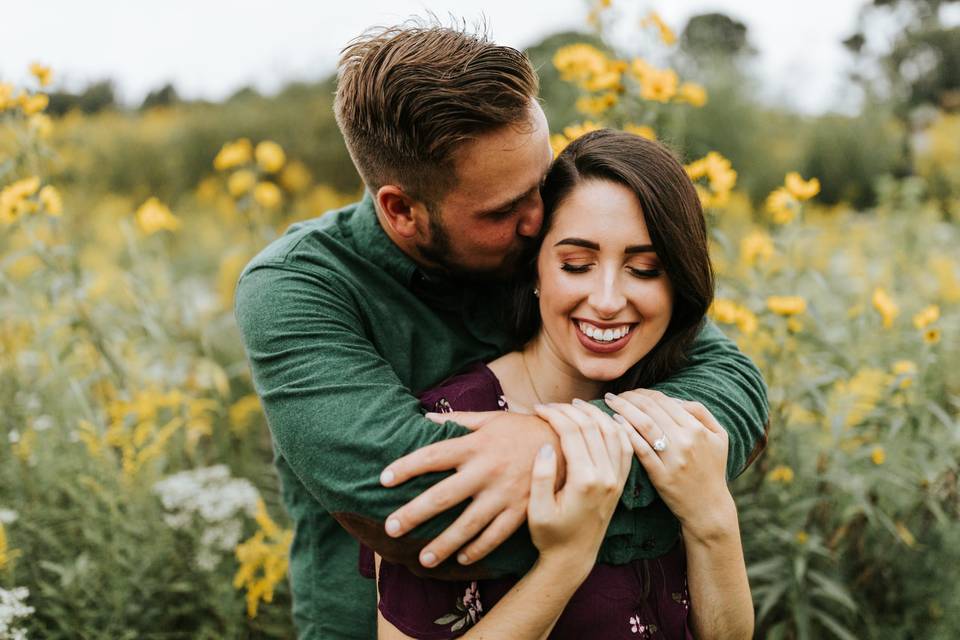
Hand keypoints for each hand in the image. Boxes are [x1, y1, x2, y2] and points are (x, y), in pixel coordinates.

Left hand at [379, 411, 562, 566]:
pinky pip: (496, 536)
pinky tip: (462, 560)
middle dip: (414, 514)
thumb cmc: (523, 429)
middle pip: (443, 496)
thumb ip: (458, 420)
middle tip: (391, 529)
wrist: (569, 444)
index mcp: (476, 445)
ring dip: (443, 544)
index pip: (432, 456)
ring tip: (422, 559)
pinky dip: (478, 550)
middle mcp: (486, 471)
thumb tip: (424, 417)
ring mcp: (504, 495)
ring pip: (467, 525)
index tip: (383, 478)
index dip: (406, 466)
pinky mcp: (521, 511)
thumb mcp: (491, 419)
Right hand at [526, 400, 631, 572]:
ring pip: (613, 431)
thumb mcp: (537, 510)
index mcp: (585, 481)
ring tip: (574, 405)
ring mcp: (617, 478)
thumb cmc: (550, 535)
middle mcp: (606, 476)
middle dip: (570, 409)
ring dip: (594, 413)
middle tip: (551, 405)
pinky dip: (615, 426)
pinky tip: (602, 418)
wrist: (574, 557)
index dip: (554, 415)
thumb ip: (541, 477)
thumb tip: (546, 445)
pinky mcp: (621, 481)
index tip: (538, 408)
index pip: (573, 432)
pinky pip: (625, 445)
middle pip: (593, 427)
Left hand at [603, 390, 734, 541]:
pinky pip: (640, 449)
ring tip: (610, 403)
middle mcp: (686, 441)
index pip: (665, 401)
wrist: (709, 508)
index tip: (631, 392)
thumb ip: (701, 412)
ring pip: (643, 425)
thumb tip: (674, 399)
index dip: (644, 392)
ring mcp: (673, 458)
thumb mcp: (719, 437)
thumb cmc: (712, 469)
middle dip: (629, 397)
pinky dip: (626, 432)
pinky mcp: (661, 475)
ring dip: (623, 409)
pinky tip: (614, 423)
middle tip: (615, 395)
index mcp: (697, 429)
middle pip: (651, 409)